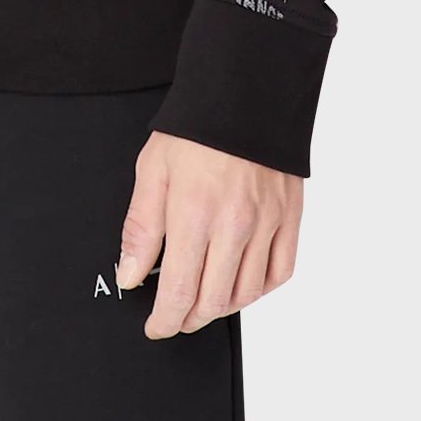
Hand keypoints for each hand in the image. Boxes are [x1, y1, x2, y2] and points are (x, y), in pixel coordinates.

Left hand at [117, 131, 301, 337]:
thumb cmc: (194, 130)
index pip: (179, 291)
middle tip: (176, 316)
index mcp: (194, 215)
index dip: (165, 319)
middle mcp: (234, 226)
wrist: (244, 94)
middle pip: (214, 301)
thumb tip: (130, 275)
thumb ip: (141, 228)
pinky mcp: (290, 218)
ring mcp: (267, 224)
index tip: (156, 326)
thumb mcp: (152, 172)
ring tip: (203, 301)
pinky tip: (241, 283)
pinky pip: (279, 273)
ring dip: (222, 307)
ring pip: (246, 293)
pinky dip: (259, 288)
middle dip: (190, 318)